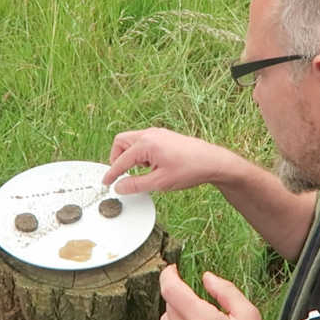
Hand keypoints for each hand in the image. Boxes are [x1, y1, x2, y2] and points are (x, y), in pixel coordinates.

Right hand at [102, 128, 233, 193]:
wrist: (212, 162)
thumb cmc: (190, 169)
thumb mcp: (160, 182)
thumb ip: (136, 185)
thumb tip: (119, 187)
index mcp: (146, 144)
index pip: (121, 160)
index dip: (112, 173)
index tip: (106, 183)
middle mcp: (150, 134)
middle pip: (121, 142)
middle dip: (117, 158)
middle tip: (120, 174)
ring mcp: (158, 133)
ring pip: (132, 141)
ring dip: (129, 155)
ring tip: (141, 172)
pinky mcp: (164, 136)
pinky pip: (143, 141)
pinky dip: (140, 153)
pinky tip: (151, 166)